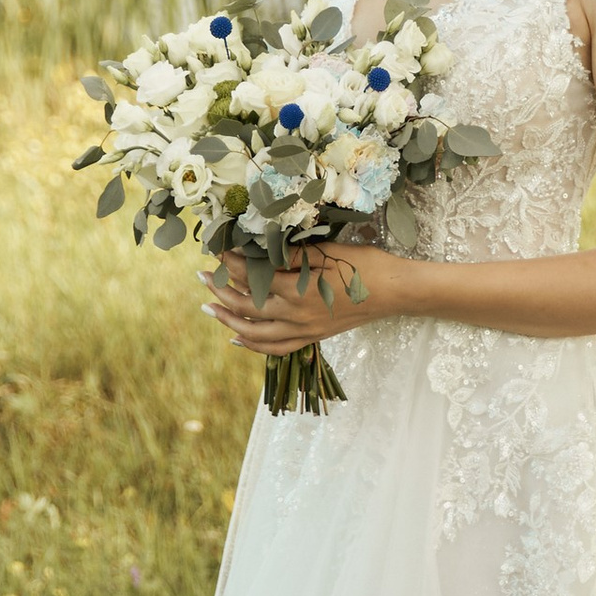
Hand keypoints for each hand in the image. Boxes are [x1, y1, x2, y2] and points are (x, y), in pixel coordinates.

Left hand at [199, 243, 408, 355]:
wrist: (394, 292)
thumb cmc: (364, 265)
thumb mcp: (326, 252)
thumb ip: (289, 254)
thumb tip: (257, 248)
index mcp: (296, 291)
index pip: (252, 278)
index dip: (231, 264)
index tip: (217, 250)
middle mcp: (294, 316)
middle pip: (245, 308)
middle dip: (220, 291)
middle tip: (201, 276)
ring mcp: (303, 331)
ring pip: (255, 334)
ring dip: (228, 321)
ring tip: (209, 308)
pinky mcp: (312, 338)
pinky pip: (276, 348)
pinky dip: (253, 344)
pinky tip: (238, 338)